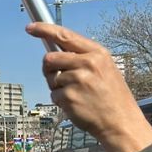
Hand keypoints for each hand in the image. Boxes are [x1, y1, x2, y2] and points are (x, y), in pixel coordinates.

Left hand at [28, 22, 151, 151]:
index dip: (44, 30)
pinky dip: (61, 101)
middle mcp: (87, 63)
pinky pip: (53, 95)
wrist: (121, 122)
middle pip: (50, 58)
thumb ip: (82, 58)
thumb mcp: (105, 69)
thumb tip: (55, 54)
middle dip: (50, 70)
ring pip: (51, 79)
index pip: (65, 36)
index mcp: (97, 53)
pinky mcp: (69, 96)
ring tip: (77, 95)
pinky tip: (76, 105)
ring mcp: (77, 80)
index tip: (30, 29)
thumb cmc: (112, 97)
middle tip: (61, 79)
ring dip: (58, 88)